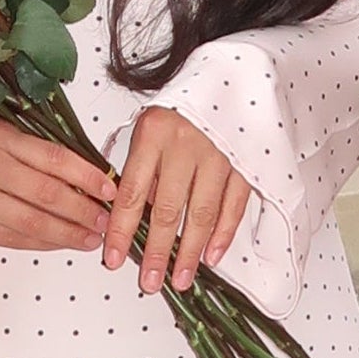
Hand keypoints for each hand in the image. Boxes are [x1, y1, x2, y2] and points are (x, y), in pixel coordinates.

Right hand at [0, 116, 115, 249]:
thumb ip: (34, 150)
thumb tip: (85, 176)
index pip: (54, 158)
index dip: (87, 176)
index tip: (110, 190)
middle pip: (46, 194)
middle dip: (83, 211)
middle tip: (105, 220)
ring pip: (31, 222)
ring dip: (67, 234)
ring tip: (90, 238)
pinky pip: (10, 238)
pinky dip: (41, 243)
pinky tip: (60, 243)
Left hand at [101, 106, 252, 296]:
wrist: (231, 74)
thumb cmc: (183, 103)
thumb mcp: (148, 123)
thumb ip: (138, 164)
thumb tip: (128, 210)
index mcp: (153, 134)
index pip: (132, 193)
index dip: (122, 230)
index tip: (113, 259)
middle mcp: (186, 145)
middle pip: (168, 210)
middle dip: (158, 252)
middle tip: (149, 282)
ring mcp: (219, 154)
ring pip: (202, 213)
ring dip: (190, 251)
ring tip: (180, 278)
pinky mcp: (245, 161)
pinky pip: (234, 205)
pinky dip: (223, 233)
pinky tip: (212, 256)